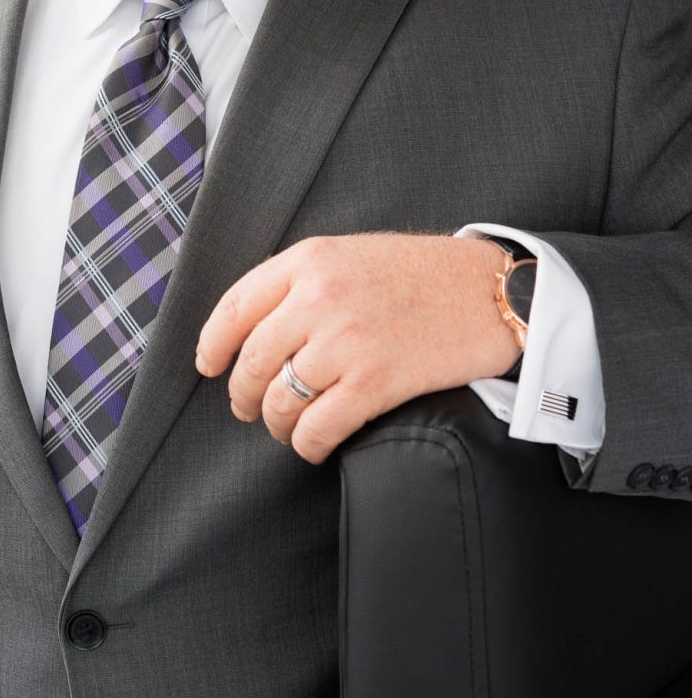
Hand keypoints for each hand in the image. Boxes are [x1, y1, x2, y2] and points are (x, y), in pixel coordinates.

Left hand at [194, 234, 520, 462]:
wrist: (489, 292)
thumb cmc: (422, 274)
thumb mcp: (351, 254)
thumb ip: (302, 282)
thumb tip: (254, 328)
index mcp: (309, 261)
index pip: (236, 306)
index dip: (213, 343)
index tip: (208, 365)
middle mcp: (318, 298)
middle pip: (252, 360)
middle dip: (243, 394)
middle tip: (249, 408)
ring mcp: (346, 341)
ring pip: (281, 399)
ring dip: (277, 423)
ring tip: (287, 426)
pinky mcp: (375, 381)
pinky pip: (318, 428)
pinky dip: (308, 444)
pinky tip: (314, 443)